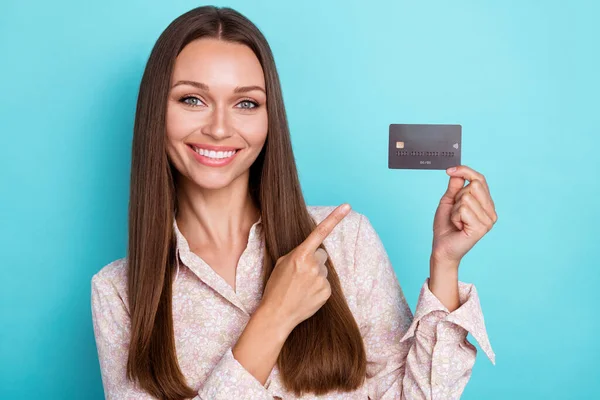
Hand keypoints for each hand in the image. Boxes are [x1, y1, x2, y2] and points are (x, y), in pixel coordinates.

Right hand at [259, 204, 350, 331]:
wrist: (277, 314)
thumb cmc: (276, 287)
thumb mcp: (281, 264)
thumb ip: (298, 254)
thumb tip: (312, 252)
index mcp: (300, 255)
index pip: (320, 232)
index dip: (335, 218)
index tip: (347, 206)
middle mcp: (314, 265)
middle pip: (322, 255)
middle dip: (314, 261)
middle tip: (300, 274)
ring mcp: (321, 279)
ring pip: (323, 270)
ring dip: (315, 275)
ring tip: (301, 287)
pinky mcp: (326, 292)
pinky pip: (326, 284)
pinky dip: (318, 288)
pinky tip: (307, 295)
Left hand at [431, 165, 497, 266]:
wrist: (442, 248)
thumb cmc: (446, 227)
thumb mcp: (449, 201)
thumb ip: (455, 187)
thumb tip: (458, 172)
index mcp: (485, 204)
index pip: (480, 179)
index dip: (465, 171)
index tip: (449, 170)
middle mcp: (491, 211)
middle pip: (475, 185)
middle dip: (458, 195)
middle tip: (455, 211)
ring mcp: (488, 220)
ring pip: (467, 197)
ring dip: (454, 209)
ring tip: (456, 220)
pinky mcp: (482, 227)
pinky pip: (464, 209)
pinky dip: (455, 216)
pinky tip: (457, 226)